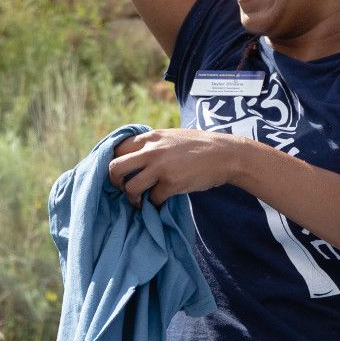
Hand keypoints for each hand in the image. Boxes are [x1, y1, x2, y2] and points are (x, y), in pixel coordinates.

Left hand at [108, 129, 239, 206]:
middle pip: (115, 168)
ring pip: (130, 187)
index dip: (113, 162)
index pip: (117, 148)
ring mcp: (160, 168)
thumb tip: (135, 156)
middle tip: (123, 188)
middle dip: (114, 182)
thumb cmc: (200, 146)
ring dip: (132, 198)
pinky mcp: (171, 184)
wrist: (226, 155)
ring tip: (139, 202)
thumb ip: (153, 144)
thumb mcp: (172, 136)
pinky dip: (155, 204)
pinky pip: (152, 199)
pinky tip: (161, 202)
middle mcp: (151, 151)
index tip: (121, 172)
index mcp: (150, 137)